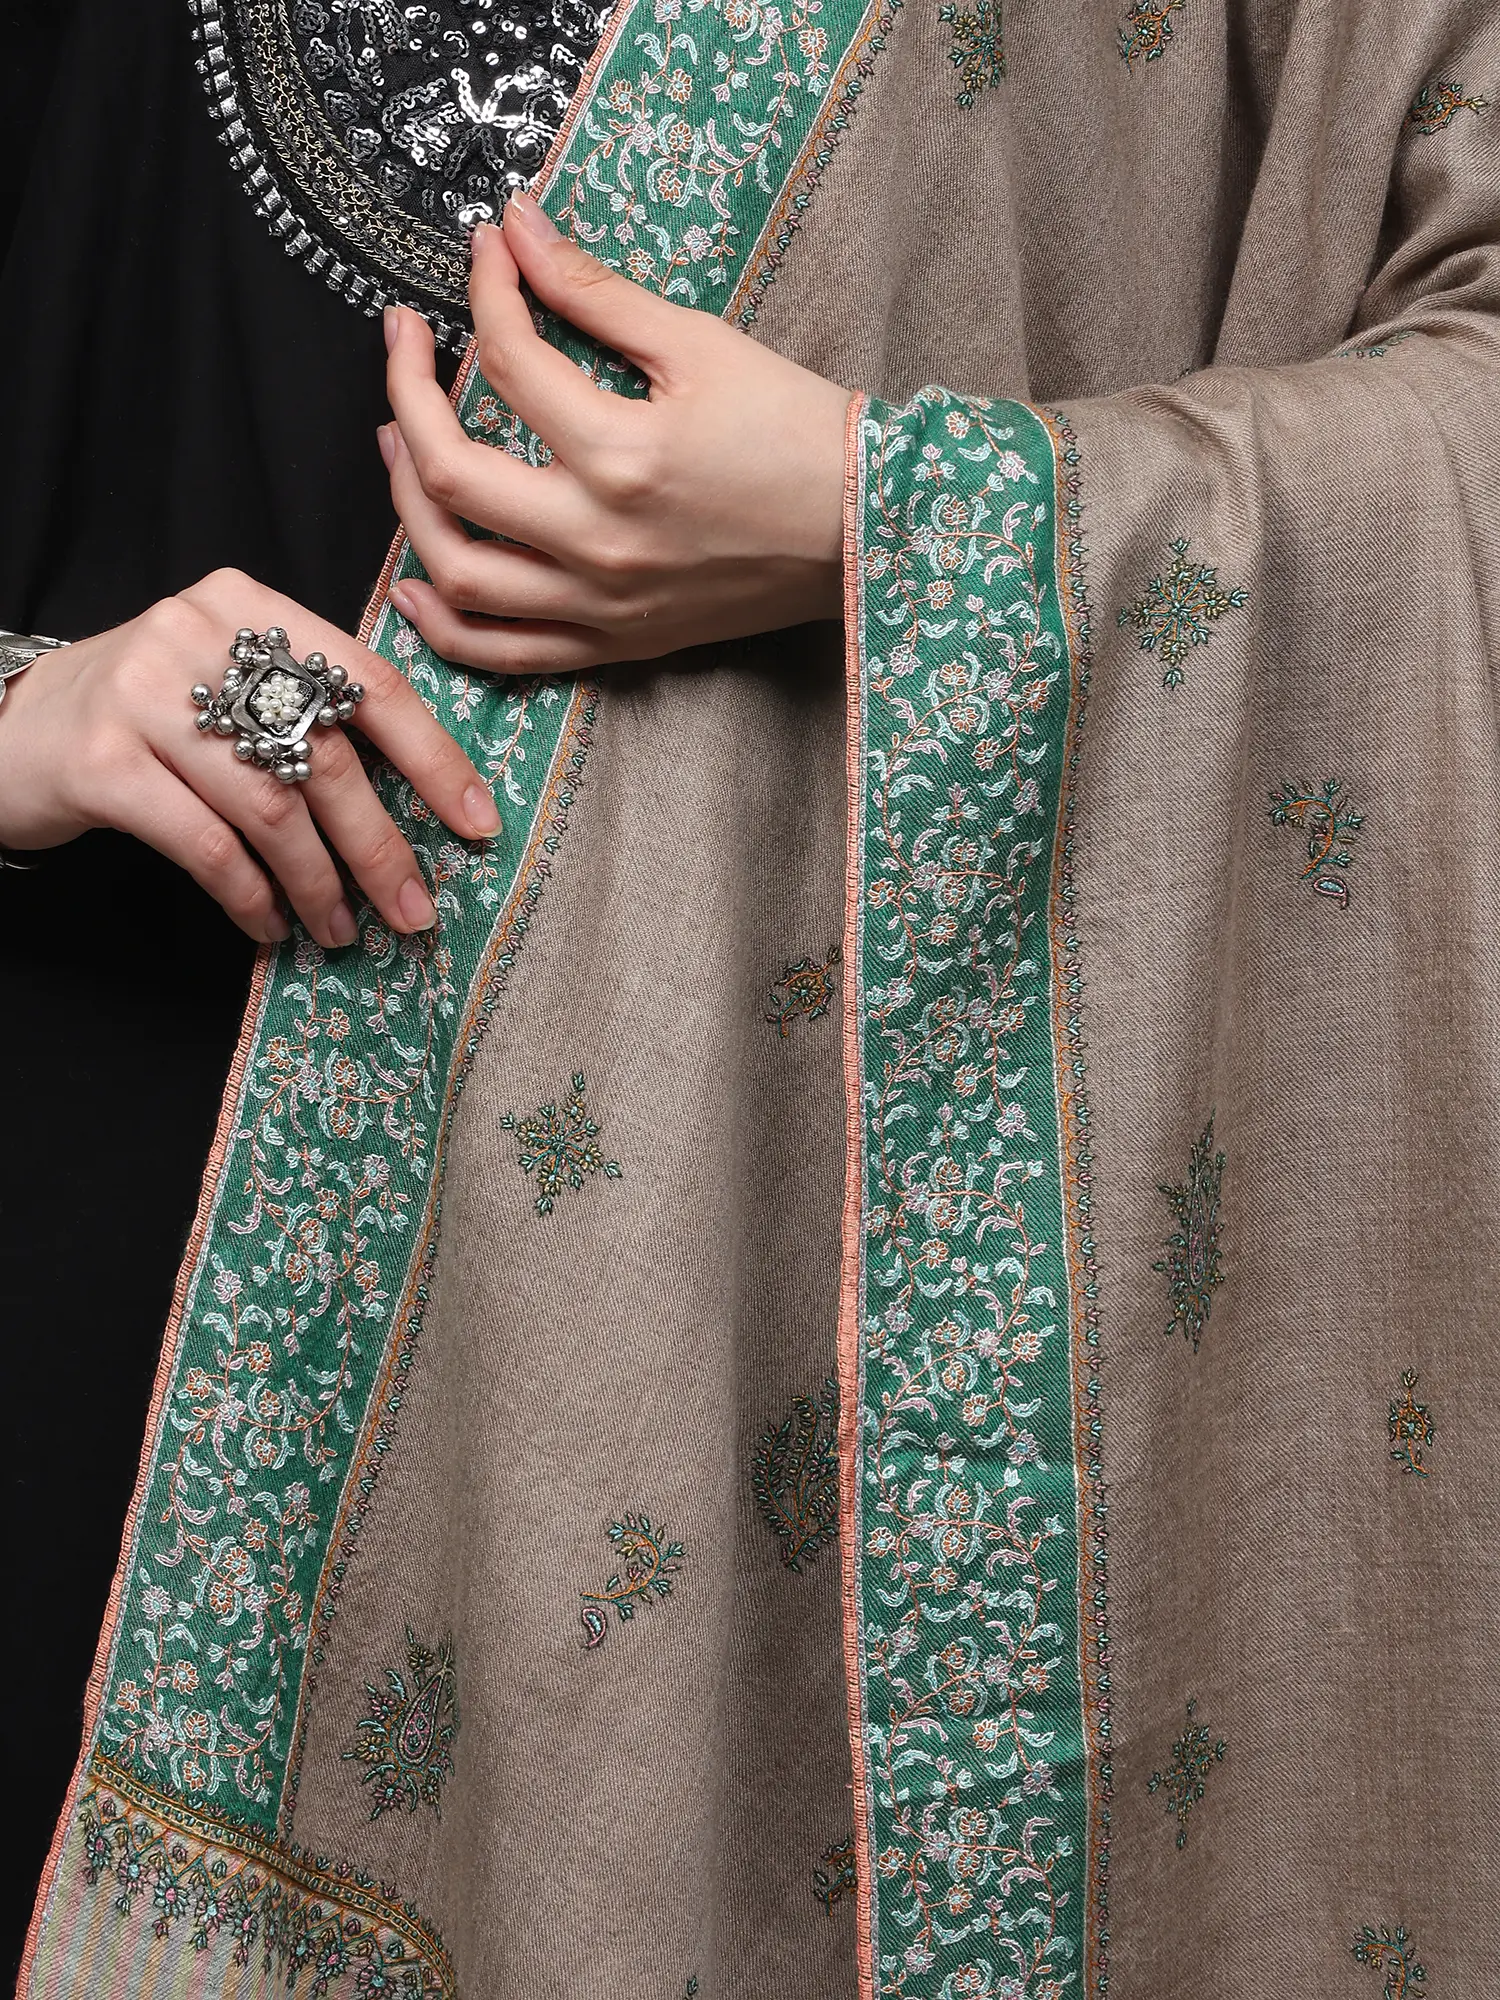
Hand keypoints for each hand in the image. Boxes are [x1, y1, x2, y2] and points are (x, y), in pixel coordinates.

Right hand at [0, 569, 501, 946]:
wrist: (10, 729)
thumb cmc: (146, 718)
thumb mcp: (225, 686)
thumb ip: (306, 712)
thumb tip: (422, 804)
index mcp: (249, 606)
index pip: (367, 681)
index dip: (432, 757)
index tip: (478, 823)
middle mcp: (197, 635)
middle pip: (324, 754)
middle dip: (380, 846)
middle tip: (414, 912)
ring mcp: (143, 695)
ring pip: (270, 807)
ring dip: (318, 883)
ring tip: (339, 930)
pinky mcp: (101, 761)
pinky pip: (205, 844)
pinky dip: (250, 894)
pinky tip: (270, 924)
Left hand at [379, 192, 852, 672]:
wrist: (866, 530)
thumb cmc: (799, 434)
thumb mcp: (703, 346)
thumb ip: (597, 292)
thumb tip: (518, 229)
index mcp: (623, 458)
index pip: (510, 364)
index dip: (484, 294)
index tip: (485, 254)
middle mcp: (598, 543)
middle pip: (448, 473)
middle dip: (406, 392)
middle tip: (405, 342)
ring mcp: (601, 605)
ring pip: (459, 573)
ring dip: (404, 507)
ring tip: (397, 447)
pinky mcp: (615, 643)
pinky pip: (504, 653)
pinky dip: (445, 626)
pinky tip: (414, 583)